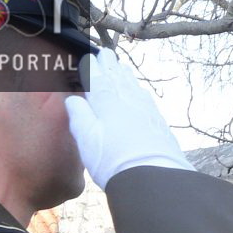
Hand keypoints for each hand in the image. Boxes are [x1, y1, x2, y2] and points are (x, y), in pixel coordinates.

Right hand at [64, 54, 193, 188]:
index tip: (90, 55)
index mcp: (106, 100)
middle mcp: (128, 100)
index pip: (97, 75)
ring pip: (134, 85)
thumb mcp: (86, 137)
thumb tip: (74, 99)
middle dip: (110, 64)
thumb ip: (79, 114)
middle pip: (118, 76)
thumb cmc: (114, 160)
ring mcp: (146, 110)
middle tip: (106, 53)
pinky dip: (139, 91)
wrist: (154, 178)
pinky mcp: (159, 123)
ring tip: (121, 68)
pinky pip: (146, 99)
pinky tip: (140, 92)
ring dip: (125, 75)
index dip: (92, 64)